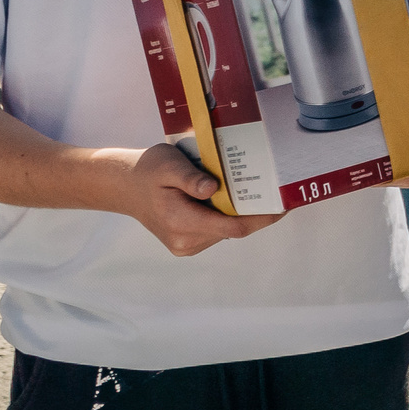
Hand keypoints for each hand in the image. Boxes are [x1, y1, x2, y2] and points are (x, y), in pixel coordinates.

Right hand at [115, 144, 282, 255]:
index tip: (284, 203)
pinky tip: (235, 197)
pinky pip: (217, 230)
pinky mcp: (188, 242)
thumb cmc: (148, 171)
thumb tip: (213, 189)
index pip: (234, 226)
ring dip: (243, 213)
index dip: (263, 217)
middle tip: (278, 189)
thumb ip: (190, 178)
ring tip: (258, 189)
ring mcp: (186, 244)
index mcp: (180, 221)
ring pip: (228, 230)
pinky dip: (229, 215)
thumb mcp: (168, 165)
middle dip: (257, 212)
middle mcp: (185, 240)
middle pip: (235, 229)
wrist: (124, 186)